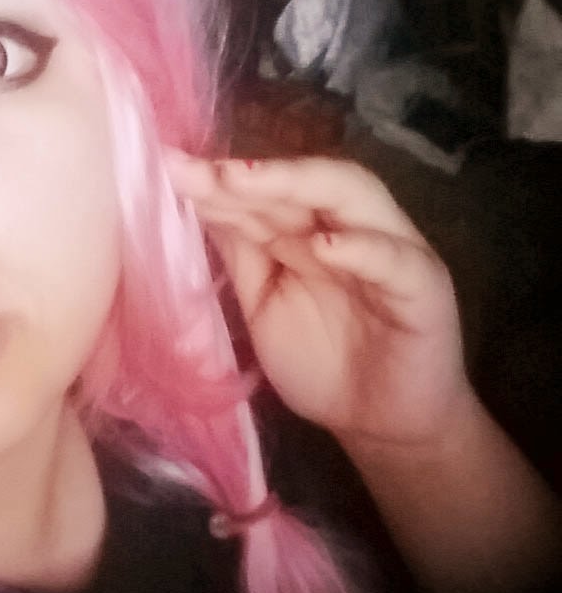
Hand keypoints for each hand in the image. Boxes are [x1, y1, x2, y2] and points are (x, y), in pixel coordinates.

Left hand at [168, 153, 475, 453]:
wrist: (382, 424)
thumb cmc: (322, 358)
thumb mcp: (264, 300)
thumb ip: (240, 251)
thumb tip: (193, 198)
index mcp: (310, 228)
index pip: (267, 190)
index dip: (219, 180)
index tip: (169, 168)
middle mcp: (350, 226)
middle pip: (305, 181)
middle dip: (249, 174)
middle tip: (198, 170)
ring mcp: (391, 252)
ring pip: (353, 196)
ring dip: (296, 184)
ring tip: (241, 180)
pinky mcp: (423, 292)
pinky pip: (395, 263)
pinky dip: (362, 250)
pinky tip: (323, 245)